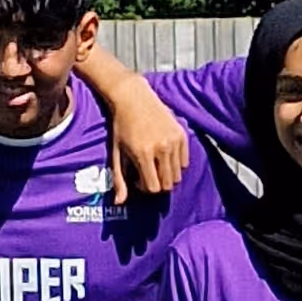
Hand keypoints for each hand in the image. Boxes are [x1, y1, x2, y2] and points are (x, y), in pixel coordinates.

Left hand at [100, 75, 190, 202]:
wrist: (133, 98)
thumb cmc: (121, 127)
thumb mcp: (117, 153)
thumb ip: (119, 179)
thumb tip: (119, 202)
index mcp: (143, 154)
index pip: (154, 187)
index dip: (145, 187)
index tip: (137, 178)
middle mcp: (161, 148)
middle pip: (168, 184)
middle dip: (157, 183)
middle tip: (146, 172)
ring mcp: (173, 141)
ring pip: (177, 175)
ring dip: (166, 174)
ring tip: (154, 163)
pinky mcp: (182, 135)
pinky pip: (184, 162)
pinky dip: (175, 164)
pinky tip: (163, 154)